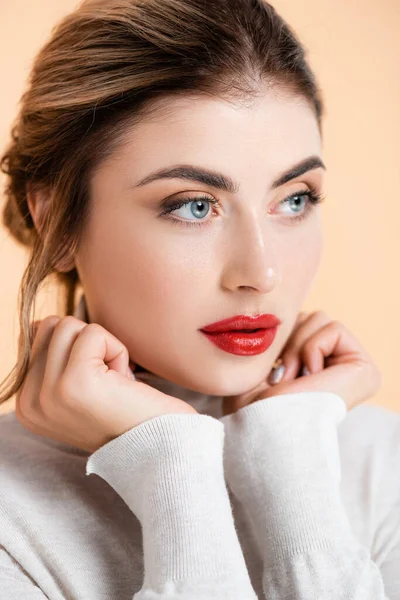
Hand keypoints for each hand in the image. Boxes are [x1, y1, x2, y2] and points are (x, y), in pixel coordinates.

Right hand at [15, 316, 196, 452]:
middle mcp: (29, 404)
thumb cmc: (127, 413)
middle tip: (108, 381)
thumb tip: (42, 324)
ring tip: (115, 383)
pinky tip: (125, 384)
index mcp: (27, 405)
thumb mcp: (78, 388)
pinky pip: (94, 333)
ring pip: (69, 325)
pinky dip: (118, 350)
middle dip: (87, 344)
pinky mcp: (75, 382)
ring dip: (103, 347)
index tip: (96, 388)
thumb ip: (53, 359)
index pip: (38, 338)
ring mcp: (49, 394)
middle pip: (51, 327)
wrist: (161, 447)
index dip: (77, 351)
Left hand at [222, 310, 381, 415]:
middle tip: (282, 377)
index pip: (299, 324)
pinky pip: (332, 328)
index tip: (273, 372)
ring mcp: (356, 372)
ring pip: (320, 318)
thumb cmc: (253, 407)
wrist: (262, 428)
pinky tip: (310, 378)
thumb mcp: (261, 364)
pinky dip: (311, 349)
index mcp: (319, 371)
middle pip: (310, 317)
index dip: (281, 339)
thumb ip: (280, 339)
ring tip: (294, 379)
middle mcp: (341, 371)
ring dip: (298, 347)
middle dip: (289, 341)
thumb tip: (281, 314)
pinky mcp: (365, 371)